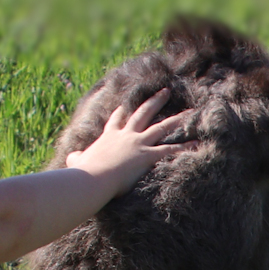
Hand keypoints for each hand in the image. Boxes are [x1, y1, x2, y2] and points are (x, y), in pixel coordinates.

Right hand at [66, 88, 198, 194]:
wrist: (92, 177)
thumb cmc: (84, 172)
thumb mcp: (76, 162)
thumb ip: (76, 157)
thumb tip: (72, 157)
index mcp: (109, 136)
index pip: (117, 119)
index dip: (122, 112)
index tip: (127, 105)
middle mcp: (126, 135)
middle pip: (143, 113)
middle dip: (155, 101)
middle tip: (165, 91)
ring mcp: (137, 144)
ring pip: (161, 127)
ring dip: (177, 119)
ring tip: (190, 111)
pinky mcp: (146, 156)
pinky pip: (169, 150)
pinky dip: (184, 147)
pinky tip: (196, 144)